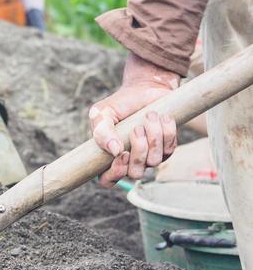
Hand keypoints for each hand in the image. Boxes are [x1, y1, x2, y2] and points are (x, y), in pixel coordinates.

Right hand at [89, 52, 179, 187]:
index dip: (115, 173)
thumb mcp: (103, 113)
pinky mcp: (166, 148)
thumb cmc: (120, 104)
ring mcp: (149, 157)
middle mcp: (130, 161)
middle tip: (136, 128)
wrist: (144, 88)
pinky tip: (161, 116)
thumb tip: (114, 150)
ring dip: (153, 136)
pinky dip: (166, 131)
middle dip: (139, 151)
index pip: (108, 180)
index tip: (121, 153)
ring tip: (149, 116)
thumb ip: (101, 131)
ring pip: (154, 161)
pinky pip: (169, 149)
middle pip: (135, 173)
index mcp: (109, 157)